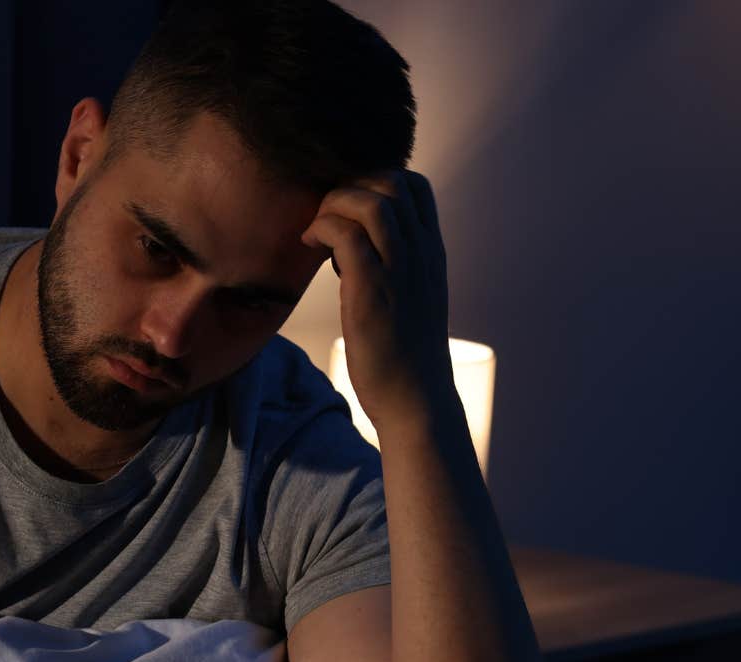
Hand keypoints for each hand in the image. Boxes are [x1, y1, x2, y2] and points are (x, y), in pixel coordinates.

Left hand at [299, 168, 451, 429]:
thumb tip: (350, 247)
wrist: (416, 401)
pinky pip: (347, 235)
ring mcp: (400, 270)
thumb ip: (390, 268)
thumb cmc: (403, 357)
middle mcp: (421, 254)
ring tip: (316, 232)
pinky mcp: (373, 290)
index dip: (375, 181)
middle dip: (351, 186)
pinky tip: (309, 246)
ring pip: (371, 201)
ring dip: (334, 204)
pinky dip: (322, 229)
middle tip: (327, 217)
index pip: (413, 186)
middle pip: (392, 182)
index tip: (348, 210)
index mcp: (431, 253)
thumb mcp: (406, 300)